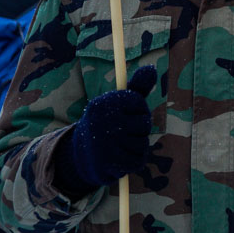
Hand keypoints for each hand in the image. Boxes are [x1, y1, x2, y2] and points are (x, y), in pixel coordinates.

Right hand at [54, 65, 156, 195]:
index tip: (124, 113)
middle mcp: (101, 121)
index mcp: (103, 103)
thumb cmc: (108, 123)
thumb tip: (151, 68)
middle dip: (139, 129)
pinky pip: (137, 161)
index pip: (140, 103)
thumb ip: (137, 87)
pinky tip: (120, 158)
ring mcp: (103, 143)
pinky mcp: (106, 164)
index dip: (138, 109)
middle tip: (120, 131)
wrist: (82, 155)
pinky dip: (134, 161)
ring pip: (142, 143)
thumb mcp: (120, 102)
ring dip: (136, 146)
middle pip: (145, 123)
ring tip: (119, 144)